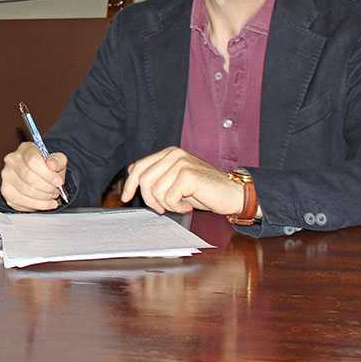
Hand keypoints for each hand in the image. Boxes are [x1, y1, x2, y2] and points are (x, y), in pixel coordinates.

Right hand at [0, 143, 67, 211]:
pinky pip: (21, 202)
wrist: (39, 174)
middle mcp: (12, 161)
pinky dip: (36, 205)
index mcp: (25, 149)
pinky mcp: (6, 191)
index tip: (58, 182)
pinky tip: (44, 203)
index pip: (33, 161)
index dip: (48, 174)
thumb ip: (58, 161)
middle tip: (56, 191)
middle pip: (29, 177)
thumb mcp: (58, 160)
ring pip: (25, 191)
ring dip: (43, 198)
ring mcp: (7, 176)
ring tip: (51, 197)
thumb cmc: (47, 167)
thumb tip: (52, 164)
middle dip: (47, 188)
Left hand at [120, 147, 244, 215]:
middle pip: (144, 180)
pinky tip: (189, 205)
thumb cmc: (205, 190)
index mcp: (169, 153)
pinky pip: (169, 198)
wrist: (234, 194)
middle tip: (164, 208)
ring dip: (167, 204)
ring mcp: (181, 163)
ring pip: (155, 191)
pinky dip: (177, 207)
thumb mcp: (176, 181)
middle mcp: (174, 154)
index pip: (139, 167)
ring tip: (182, 204)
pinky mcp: (188, 175)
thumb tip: (131, 172)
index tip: (126, 197)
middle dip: (150, 200)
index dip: (130, 184)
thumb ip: (158, 175)